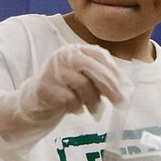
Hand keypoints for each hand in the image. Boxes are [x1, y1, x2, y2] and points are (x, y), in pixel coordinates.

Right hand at [0, 43, 124, 160]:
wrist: (34, 101)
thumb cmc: (66, 89)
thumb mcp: (85, 78)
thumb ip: (102, 78)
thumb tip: (126, 88)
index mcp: (76, 50)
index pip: (100, 55)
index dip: (114, 71)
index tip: (123, 87)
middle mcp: (64, 55)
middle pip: (94, 69)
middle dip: (110, 87)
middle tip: (119, 102)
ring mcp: (52, 70)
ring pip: (83, 85)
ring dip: (93, 102)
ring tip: (93, 110)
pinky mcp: (44, 87)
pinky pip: (69, 99)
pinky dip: (76, 107)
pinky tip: (74, 110)